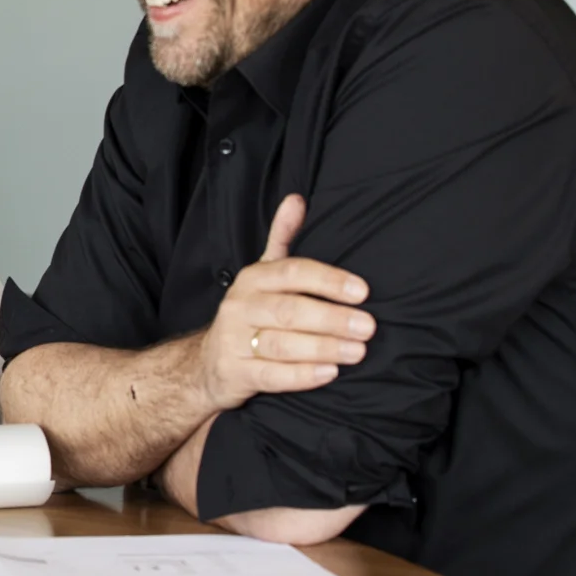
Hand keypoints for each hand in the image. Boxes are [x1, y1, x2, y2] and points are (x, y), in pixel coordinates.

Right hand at [194, 194, 374, 410]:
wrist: (208, 362)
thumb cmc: (250, 315)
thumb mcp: (263, 275)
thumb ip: (281, 239)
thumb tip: (297, 200)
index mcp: (253, 279)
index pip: (292, 272)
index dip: (328, 280)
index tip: (362, 291)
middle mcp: (240, 306)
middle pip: (288, 310)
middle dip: (331, 318)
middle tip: (367, 327)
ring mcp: (234, 341)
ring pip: (281, 344)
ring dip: (323, 347)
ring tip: (357, 352)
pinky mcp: (236, 373)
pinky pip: (271, 375)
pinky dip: (302, 376)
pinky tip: (329, 374)